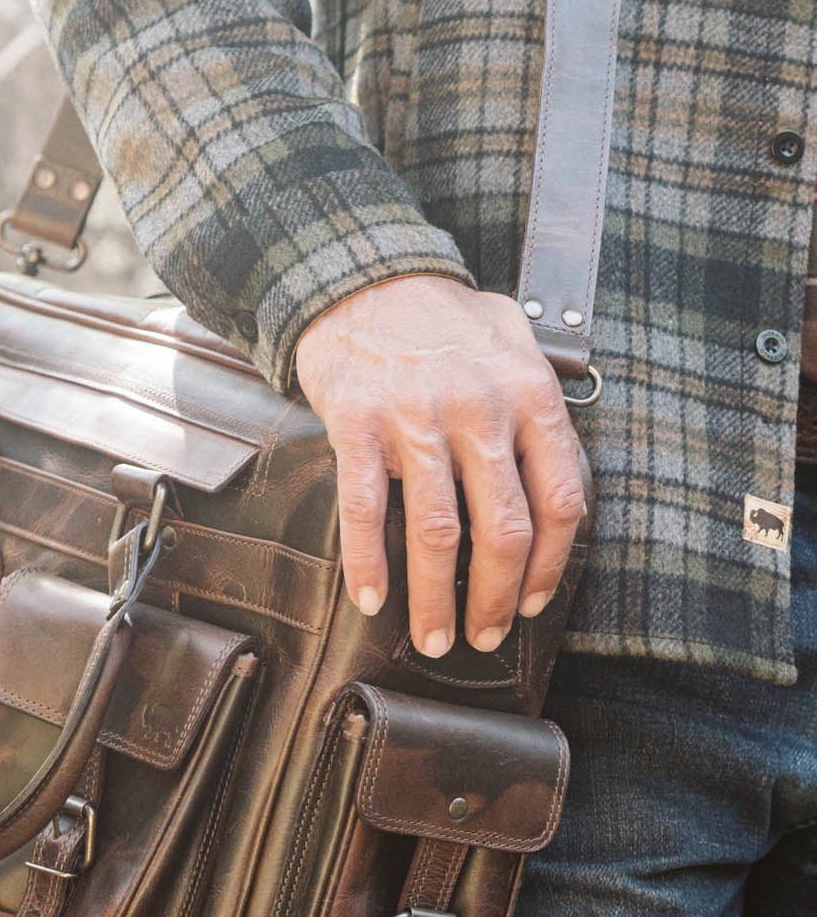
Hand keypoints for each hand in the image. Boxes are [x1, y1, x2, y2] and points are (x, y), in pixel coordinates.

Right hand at [294, 275, 586, 656]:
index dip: (550, 567)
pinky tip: (371, 598)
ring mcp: (416, 422)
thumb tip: (555, 463)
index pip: (559, 501)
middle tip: (482, 638)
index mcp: (528, 396)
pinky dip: (367, 564)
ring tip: (433, 639)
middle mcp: (479, 412)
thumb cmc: (438, 315)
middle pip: (503, 531)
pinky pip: (365, 511)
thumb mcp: (513, 337)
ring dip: (436, 600)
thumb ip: (541, 397)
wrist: (360, 277)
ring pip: (438, 534)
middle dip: (494, 600)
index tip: (531, 603)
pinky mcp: (357, 427)